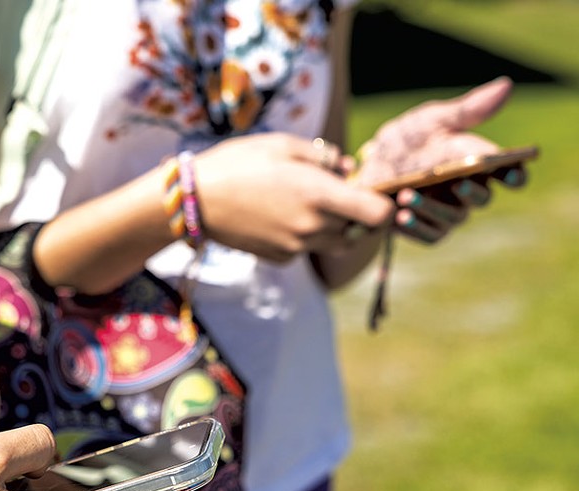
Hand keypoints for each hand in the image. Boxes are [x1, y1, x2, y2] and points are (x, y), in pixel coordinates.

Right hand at [192, 131, 394, 261]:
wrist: (194, 201)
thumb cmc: (238, 164)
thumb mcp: (282, 145)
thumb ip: (323, 158)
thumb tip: (347, 168)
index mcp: (320, 195)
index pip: (378, 215)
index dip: (384, 206)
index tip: (373, 193)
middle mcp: (313, 227)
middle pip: (358, 231)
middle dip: (354, 215)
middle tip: (335, 193)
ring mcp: (296, 247)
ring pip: (334, 243)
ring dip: (331, 227)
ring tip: (306, 203)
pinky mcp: (280, 258)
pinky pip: (306, 249)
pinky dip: (304, 236)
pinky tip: (279, 216)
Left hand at [353, 77, 525, 244]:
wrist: (372, 162)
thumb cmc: (410, 139)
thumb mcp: (433, 120)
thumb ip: (467, 110)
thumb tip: (506, 85)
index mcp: (479, 163)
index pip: (510, 174)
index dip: (516, 175)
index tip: (512, 173)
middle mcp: (468, 190)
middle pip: (482, 198)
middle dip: (471, 192)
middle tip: (458, 182)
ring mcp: (449, 212)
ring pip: (453, 217)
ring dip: (431, 208)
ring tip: (406, 196)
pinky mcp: (427, 229)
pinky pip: (429, 235)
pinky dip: (416, 227)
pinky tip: (400, 216)